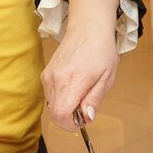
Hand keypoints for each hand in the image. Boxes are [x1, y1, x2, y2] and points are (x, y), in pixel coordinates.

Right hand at [40, 0, 119, 128]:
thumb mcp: (106, 79)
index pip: (60, 114)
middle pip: (55, 113)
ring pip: (52, 106)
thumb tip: (87, 118)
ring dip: (66, 107)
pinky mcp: (46, 74)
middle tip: (86, 106)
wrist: (88, 28)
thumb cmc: (101, 50)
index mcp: (73, 80)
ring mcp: (48, 76)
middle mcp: (56, 79)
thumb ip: (94, 100)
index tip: (83, 120)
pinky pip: (51, 95)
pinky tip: (73, 87)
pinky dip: (61, 98)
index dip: (71, 124)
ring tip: (81, 93)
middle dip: (70, 117)